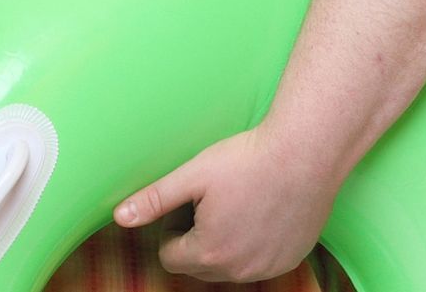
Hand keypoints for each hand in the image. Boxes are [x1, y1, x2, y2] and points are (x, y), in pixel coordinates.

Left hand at [113, 126, 335, 282]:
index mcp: (208, 252)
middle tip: (210, 201)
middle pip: (198, 265)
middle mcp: (239, 270)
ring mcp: (268, 268)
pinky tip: (259, 212)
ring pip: (230, 267)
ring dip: (224, 245)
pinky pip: (259, 263)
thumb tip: (120, 217)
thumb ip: (154, 200)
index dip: (172, 229)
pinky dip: (253, 245)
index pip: (170, 257)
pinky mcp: (291, 259)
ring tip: (235, 205)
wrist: (305, 155)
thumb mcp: (192, 175)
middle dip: (196, 239)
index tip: (188, 203)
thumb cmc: (246, 161)